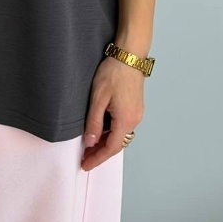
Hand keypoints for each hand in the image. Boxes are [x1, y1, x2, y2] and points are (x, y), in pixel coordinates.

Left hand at [81, 55, 144, 170]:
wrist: (129, 56)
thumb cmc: (113, 73)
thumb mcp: (98, 98)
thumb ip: (94, 122)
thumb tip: (91, 142)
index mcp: (126, 120)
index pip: (111, 148)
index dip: (97, 158)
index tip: (85, 165)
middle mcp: (135, 120)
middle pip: (117, 144)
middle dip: (101, 153)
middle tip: (85, 157)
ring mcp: (137, 114)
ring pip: (121, 136)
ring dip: (106, 143)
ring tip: (90, 146)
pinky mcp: (136, 107)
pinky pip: (123, 126)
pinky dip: (112, 133)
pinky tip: (101, 131)